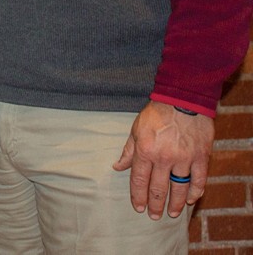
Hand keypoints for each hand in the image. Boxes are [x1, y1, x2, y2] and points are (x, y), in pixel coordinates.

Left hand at [113, 101, 213, 218]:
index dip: (137, 196)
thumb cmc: (156, 114)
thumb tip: (117, 167)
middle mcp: (164, 158)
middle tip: (154, 216)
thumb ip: (128, 151)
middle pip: (158, 188)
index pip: (139, 180)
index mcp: (145, 151)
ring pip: (179, 187)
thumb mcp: (136, 130)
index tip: (137, 208)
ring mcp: (184, 158)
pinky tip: (190, 200)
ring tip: (172, 213)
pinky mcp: (201, 157)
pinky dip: (195, 192)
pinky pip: (199, 180)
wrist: (182, 101)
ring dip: (175, 203)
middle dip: (154, 205)